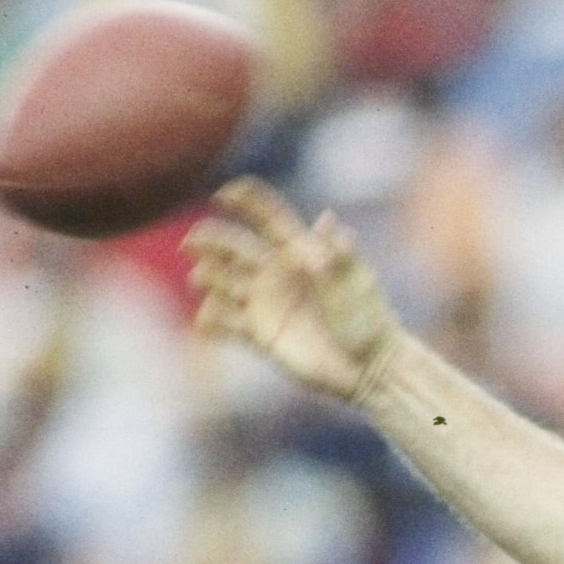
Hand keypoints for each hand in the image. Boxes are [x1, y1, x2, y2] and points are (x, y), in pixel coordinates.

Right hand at [184, 178, 401, 402]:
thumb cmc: (371, 321)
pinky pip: (225, 324)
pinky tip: (205, 320)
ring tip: (203, 279)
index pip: (268, 218)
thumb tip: (327, 219)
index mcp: (300, 253)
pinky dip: (210, 320)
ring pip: (222, 281)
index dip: (247, 201)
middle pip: (233, 246)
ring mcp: (266, 303)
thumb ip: (340, 253)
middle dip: (209, 239)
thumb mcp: (359, 283)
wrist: (370, 368)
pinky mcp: (261, 335)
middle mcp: (277, 274)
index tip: (225, 194)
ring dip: (206, 276)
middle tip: (192, 243)